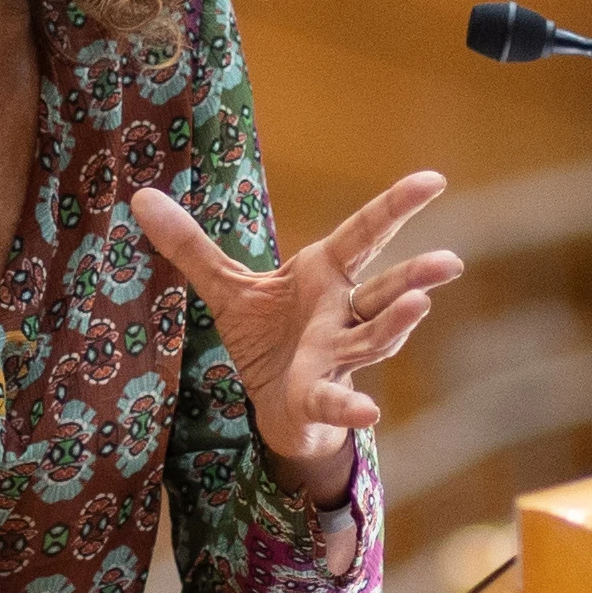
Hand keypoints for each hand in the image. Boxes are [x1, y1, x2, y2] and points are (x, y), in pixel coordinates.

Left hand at [132, 170, 461, 497]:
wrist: (274, 408)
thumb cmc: (267, 342)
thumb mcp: (226, 289)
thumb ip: (191, 246)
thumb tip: (141, 196)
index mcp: (326, 276)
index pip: (365, 234)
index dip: (397, 206)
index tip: (434, 180)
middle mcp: (343, 312)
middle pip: (384, 288)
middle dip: (415, 275)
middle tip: (449, 261)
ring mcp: (337, 355)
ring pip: (372, 338)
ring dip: (396, 325)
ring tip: (419, 307)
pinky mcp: (320, 395)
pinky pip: (338, 398)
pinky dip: (351, 405)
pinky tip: (369, 412)